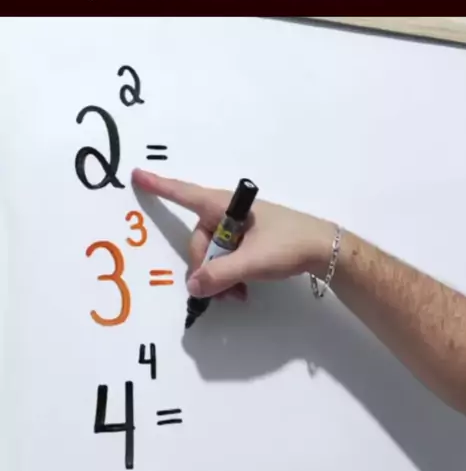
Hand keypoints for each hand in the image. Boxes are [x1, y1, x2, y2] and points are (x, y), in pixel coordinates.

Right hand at [132, 169, 335, 298]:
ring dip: (219, 277)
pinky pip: (226, 258)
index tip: (137, 175)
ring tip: (236, 295)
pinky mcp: (249, 241)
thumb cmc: (289, 244)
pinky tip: (241, 291)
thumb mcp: (252, 262)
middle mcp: (227, 214)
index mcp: (225, 206)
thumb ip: (219, 275)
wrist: (324, 250)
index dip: (160, 187)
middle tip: (222, 293)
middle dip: (205, 269)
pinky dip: (229, 276)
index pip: (185, 195)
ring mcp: (239, 228)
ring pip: (213, 255)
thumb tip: (192, 287)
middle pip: (199, 241)